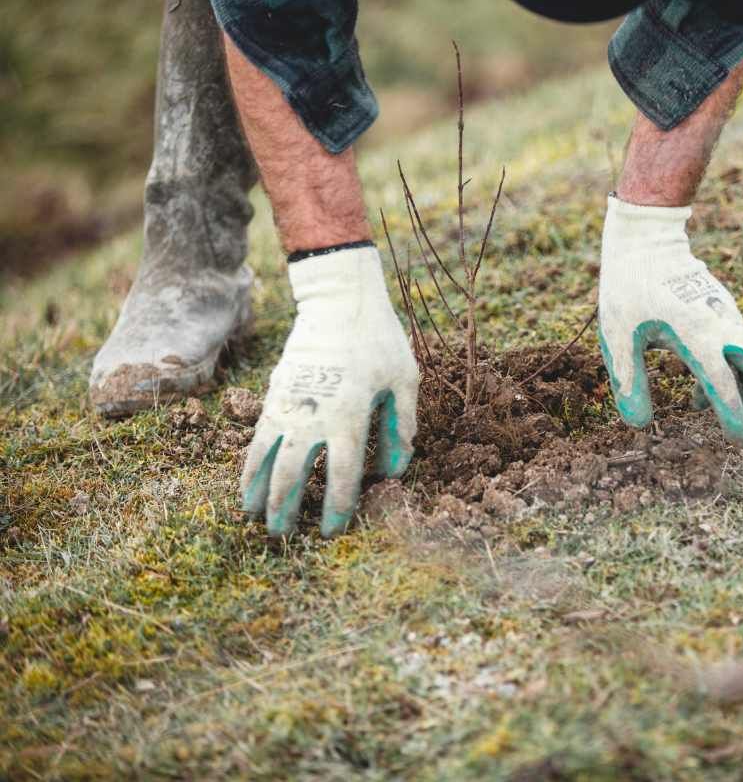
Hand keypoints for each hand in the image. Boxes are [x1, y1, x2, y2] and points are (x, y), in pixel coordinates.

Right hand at [241, 245, 418, 536]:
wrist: (337, 299)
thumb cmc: (379, 339)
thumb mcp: (404, 381)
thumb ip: (401, 427)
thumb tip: (395, 472)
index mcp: (350, 416)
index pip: (340, 475)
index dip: (336, 508)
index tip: (332, 531)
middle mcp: (314, 415)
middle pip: (293, 474)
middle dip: (287, 508)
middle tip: (284, 536)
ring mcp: (289, 404)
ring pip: (265, 458)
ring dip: (258, 491)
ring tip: (253, 518)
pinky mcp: (275, 393)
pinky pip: (257, 437)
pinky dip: (249, 463)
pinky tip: (247, 483)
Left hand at [597, 196, 742, 443]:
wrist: (646, 237)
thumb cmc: (628, 285)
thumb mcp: (618, 335)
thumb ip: (629, 380)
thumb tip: (639, 424)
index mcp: (695, 334)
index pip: (724, 382)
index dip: (734, 413)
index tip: (740, 438)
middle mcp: (720, 324)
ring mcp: (727, 314)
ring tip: (725, 410)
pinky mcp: (724, 309)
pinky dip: (738, 369)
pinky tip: (702, 389)